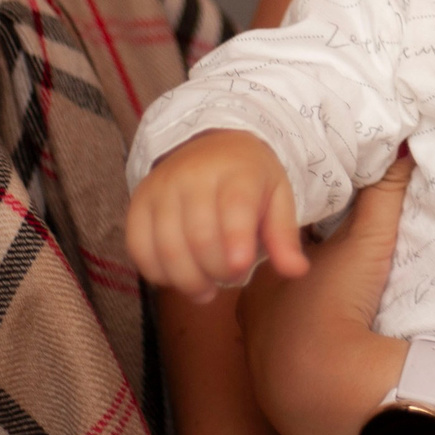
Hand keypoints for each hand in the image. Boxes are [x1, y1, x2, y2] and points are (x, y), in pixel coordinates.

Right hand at [127, 130, 309, 303]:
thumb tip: (296, 271)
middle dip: (216, 271)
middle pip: (199, 236)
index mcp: (238, 170)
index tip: (241, 267)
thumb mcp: (278, 197)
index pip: (234, 207)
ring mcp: (161, 188)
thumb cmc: (250, 179)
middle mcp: (193, 175)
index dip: (236, 241)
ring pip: (167, 248)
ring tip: (206, 290)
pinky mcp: (138, 202)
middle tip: (232, 278)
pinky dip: (157, 273)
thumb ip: (284, 236)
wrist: (210, 144)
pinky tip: (177, 278)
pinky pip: (138, 247)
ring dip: (187, 280)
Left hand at [242, 153, 416, 434]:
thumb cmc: (337, 305)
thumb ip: (384, 194)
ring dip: (301, 323)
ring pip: (277, 328)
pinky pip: (284, 365)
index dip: (313, 244)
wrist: (324, 385)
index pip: (287, 248)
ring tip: (334, 321)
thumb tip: (401, 148)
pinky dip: (301, 357)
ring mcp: (257, 353)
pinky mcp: (270, 390)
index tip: (336, 245)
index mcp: (266, 272)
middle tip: (338, 282)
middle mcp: (252, 311)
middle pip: (280, 288)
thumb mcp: (368, 241)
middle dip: (304, 284)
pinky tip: (325, 356)